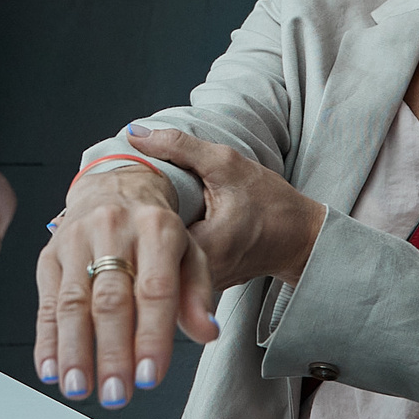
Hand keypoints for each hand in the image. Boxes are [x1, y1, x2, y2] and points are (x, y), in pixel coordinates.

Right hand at [35, 162, 217, 409]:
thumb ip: (198, 294)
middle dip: (112, 352)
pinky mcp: (49, 255)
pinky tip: (50, 368)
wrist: (115, 187)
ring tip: (79, 388)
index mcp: (156, 228)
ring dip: (74, 351)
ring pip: (72, 302)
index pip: (154, 289)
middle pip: (110, 299)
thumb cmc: (155, 231)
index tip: (150, 375)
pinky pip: (46, 302)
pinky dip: (46, 340)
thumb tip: (206, 330)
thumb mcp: (190, 253)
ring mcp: (76, 241)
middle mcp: (113, 229)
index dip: (152, 336)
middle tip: (116, 393)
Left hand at [130, 126, 325, 298]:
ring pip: (157, 259)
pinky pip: (170, 263)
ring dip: (143, 234)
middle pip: (146, 250)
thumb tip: (134, 133)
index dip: (129, 208)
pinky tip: (152, 223)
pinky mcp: (200, 284)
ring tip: (131, 206)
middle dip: (131, 221)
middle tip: (119, 194)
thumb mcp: (227, 164)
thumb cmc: (270, 202)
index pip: (146, 234)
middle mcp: (198, 275)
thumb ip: (180, 147)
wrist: (300, 238)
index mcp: (203, 247)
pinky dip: (159, 242)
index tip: (117, 185)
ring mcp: (198, 284)